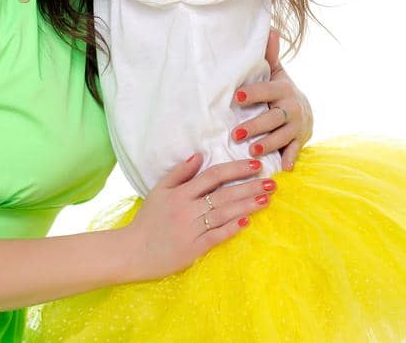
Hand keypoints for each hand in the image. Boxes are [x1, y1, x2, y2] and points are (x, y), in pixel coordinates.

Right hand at [117, 153, 272, 282]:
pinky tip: (247, 221)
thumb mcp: (159, 191)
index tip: (256, 165)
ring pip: (224, 214)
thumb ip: (179, 173)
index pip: (213, 176)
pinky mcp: (193, 248)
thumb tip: (199, 155)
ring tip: (266, 199)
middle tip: (272, 182)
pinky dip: (232, 228)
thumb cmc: (147, 220)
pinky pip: (216, 236)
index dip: (236, 169)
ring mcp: (191, 229)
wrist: (132, 251)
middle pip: (224, 194)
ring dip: (247, 206)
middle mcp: (187, 209)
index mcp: (180, 193)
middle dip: (249, 187)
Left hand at [230, 29, 315, 169]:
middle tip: (235, 134)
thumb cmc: (280, 91)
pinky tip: (281, 169)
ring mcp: (297, 127)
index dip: (254, 93)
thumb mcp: (276, 73)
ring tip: (252, 151)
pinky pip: (294, 152)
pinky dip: (289, 159)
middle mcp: (291, 108)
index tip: (237, 96)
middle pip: (273, 117)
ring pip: (282, 136)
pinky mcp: (299, 142)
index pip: (267, 90)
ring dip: (268, 144)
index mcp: (282, 89)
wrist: (305, 111)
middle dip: (255, 125)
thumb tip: (269, 28)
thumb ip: (269, 56)